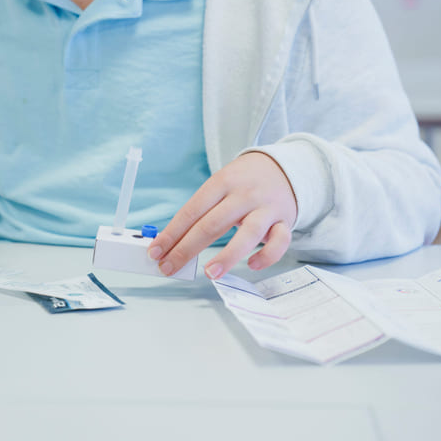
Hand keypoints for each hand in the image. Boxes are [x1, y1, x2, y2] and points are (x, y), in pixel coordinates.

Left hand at [147, 151, 296, 278]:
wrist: (284, 167)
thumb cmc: (243, 182)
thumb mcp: (220, 186)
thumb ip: (200, 212)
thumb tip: (170, 243)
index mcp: (222, 183)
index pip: (191, 211)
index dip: (171, 233)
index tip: (155, 252)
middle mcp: (244, 195)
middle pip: (212, 224)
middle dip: (187, 249)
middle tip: (169, 267)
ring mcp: (266, 208)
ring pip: (249, 233)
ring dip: (228, 255)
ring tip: (210, 273)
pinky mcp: (285, 221)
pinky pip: (280, 242)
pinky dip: (267, 255)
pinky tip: (252, 265)